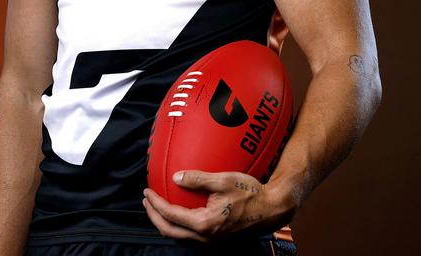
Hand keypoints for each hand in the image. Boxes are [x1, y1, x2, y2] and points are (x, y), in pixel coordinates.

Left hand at [142, 171, 294, 243]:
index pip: (171, 215)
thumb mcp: (223, 180)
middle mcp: (206, 237)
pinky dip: (178, 227)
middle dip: (154, 216)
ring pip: (179, 238)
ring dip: (165, 223)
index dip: (155, 203)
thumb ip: (197, 179)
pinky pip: (190, 238)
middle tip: (147, 201)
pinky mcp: (217, 241)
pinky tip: (178, 214)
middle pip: (170, 231)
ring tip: (158, 208)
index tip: (147, 191)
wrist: (273, 209)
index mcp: (205, 224)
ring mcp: (212, 242)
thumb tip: (176, 177)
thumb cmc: (251, 192)